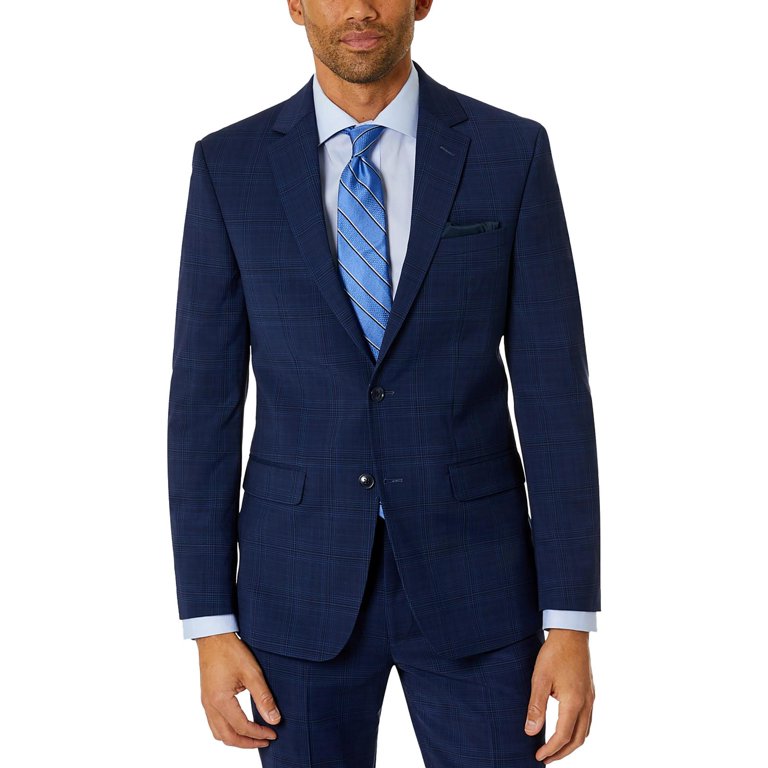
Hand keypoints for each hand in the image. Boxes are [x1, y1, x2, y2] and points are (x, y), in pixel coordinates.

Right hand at [196, 632, 280, 748]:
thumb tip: (275, 719)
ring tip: (253, 737)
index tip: (273, 733)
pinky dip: (227, 730)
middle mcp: (210, 705)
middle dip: (247, 743)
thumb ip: (263, 697)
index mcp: (220, 701)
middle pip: (227, 737)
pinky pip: (214, 723)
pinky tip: (239, 725)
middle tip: (265, 740)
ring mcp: (206, 702)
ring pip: (218, 732)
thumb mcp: (252, 673)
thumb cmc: (231, 651)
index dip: (259, 733)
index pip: (242, 727)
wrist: (213, 636)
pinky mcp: (206, 697)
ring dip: (236, 739)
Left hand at [524, 628, 594, 763]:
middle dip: (562, 752)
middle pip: (578, 740)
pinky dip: (576, 731)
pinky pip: (587, 720)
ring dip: (570, 744)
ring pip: (585, 731)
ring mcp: (591, 698)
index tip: (538, 757)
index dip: (550, 749)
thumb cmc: (554, 653)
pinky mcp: (590, 692)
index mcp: (574, 702)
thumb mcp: (539, 679)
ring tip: (555, 748)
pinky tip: (565, 728)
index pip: (563, 736)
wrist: (571, 633)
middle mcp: (586, 703)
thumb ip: (536, 707)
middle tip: (546, 758)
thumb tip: (530, 731)